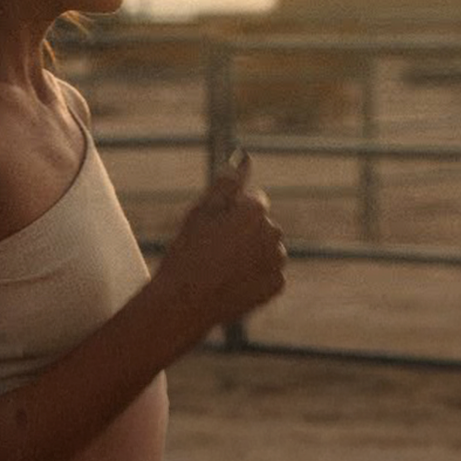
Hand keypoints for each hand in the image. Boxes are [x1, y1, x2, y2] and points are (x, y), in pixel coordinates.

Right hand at [157, 153, 285, 333]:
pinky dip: (255, 277)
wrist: (184, 304)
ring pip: (266, 249)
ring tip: (222, 268)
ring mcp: (276, 261)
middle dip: (245, 232)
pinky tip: (232, 283)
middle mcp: (273, 233)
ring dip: (252, 254)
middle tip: (214, 250)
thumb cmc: (188, 253)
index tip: (213, 230)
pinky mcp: (276, 285)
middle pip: (262, 225)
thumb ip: (227, 182)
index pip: (253, 201)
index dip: (231, 214)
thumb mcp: (201, 212)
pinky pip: (269, 274)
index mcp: (255, 210)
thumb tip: (244, 156)